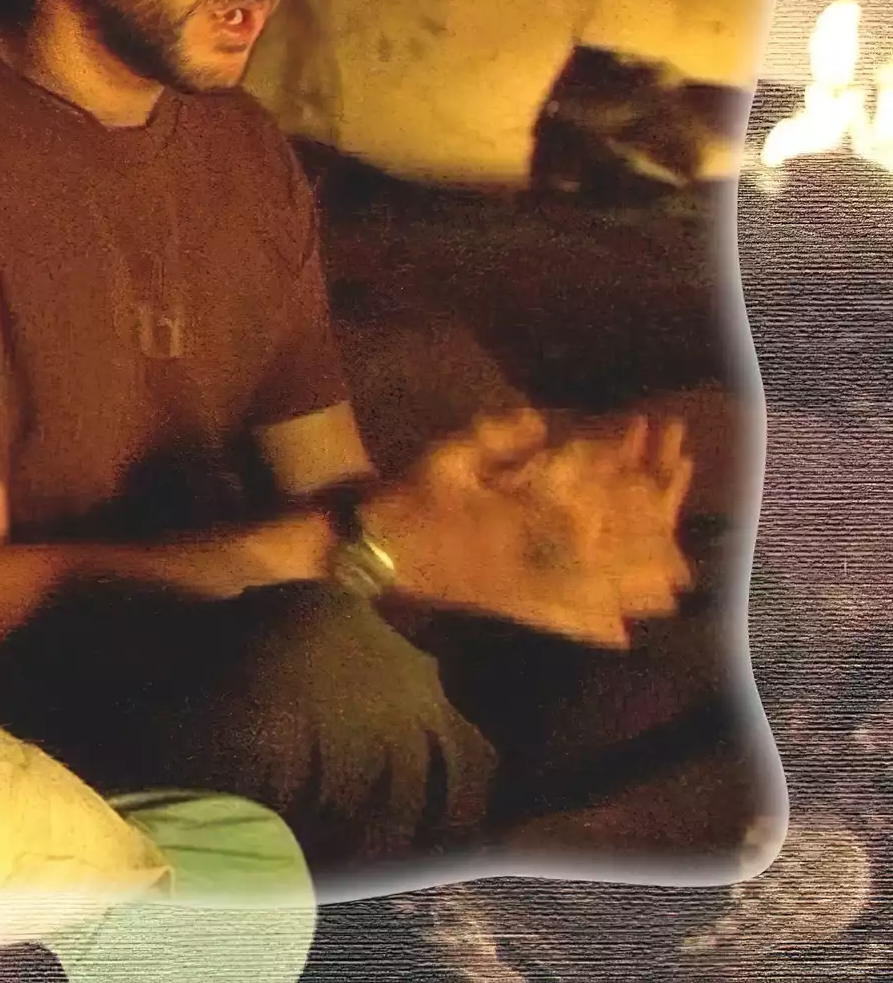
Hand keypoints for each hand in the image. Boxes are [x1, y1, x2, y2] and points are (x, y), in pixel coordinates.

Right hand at [362, 408, 694, 647]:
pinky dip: (592, 628)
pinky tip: (622, 634)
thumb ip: (494, 435)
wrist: (375, 551)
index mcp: (515, 518)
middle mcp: (528, 560)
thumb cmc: (410, 500)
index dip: (618, 482)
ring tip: (679, 578)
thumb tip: (539, 419)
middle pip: (604, 552)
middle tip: (679, 526)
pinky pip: (559, 623)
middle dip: (644, 533)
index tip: (645, 465)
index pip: (583, 501)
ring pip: (592, 594)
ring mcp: (522, 591)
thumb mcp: (446, 455)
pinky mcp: (512, 609)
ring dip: (635, 584)